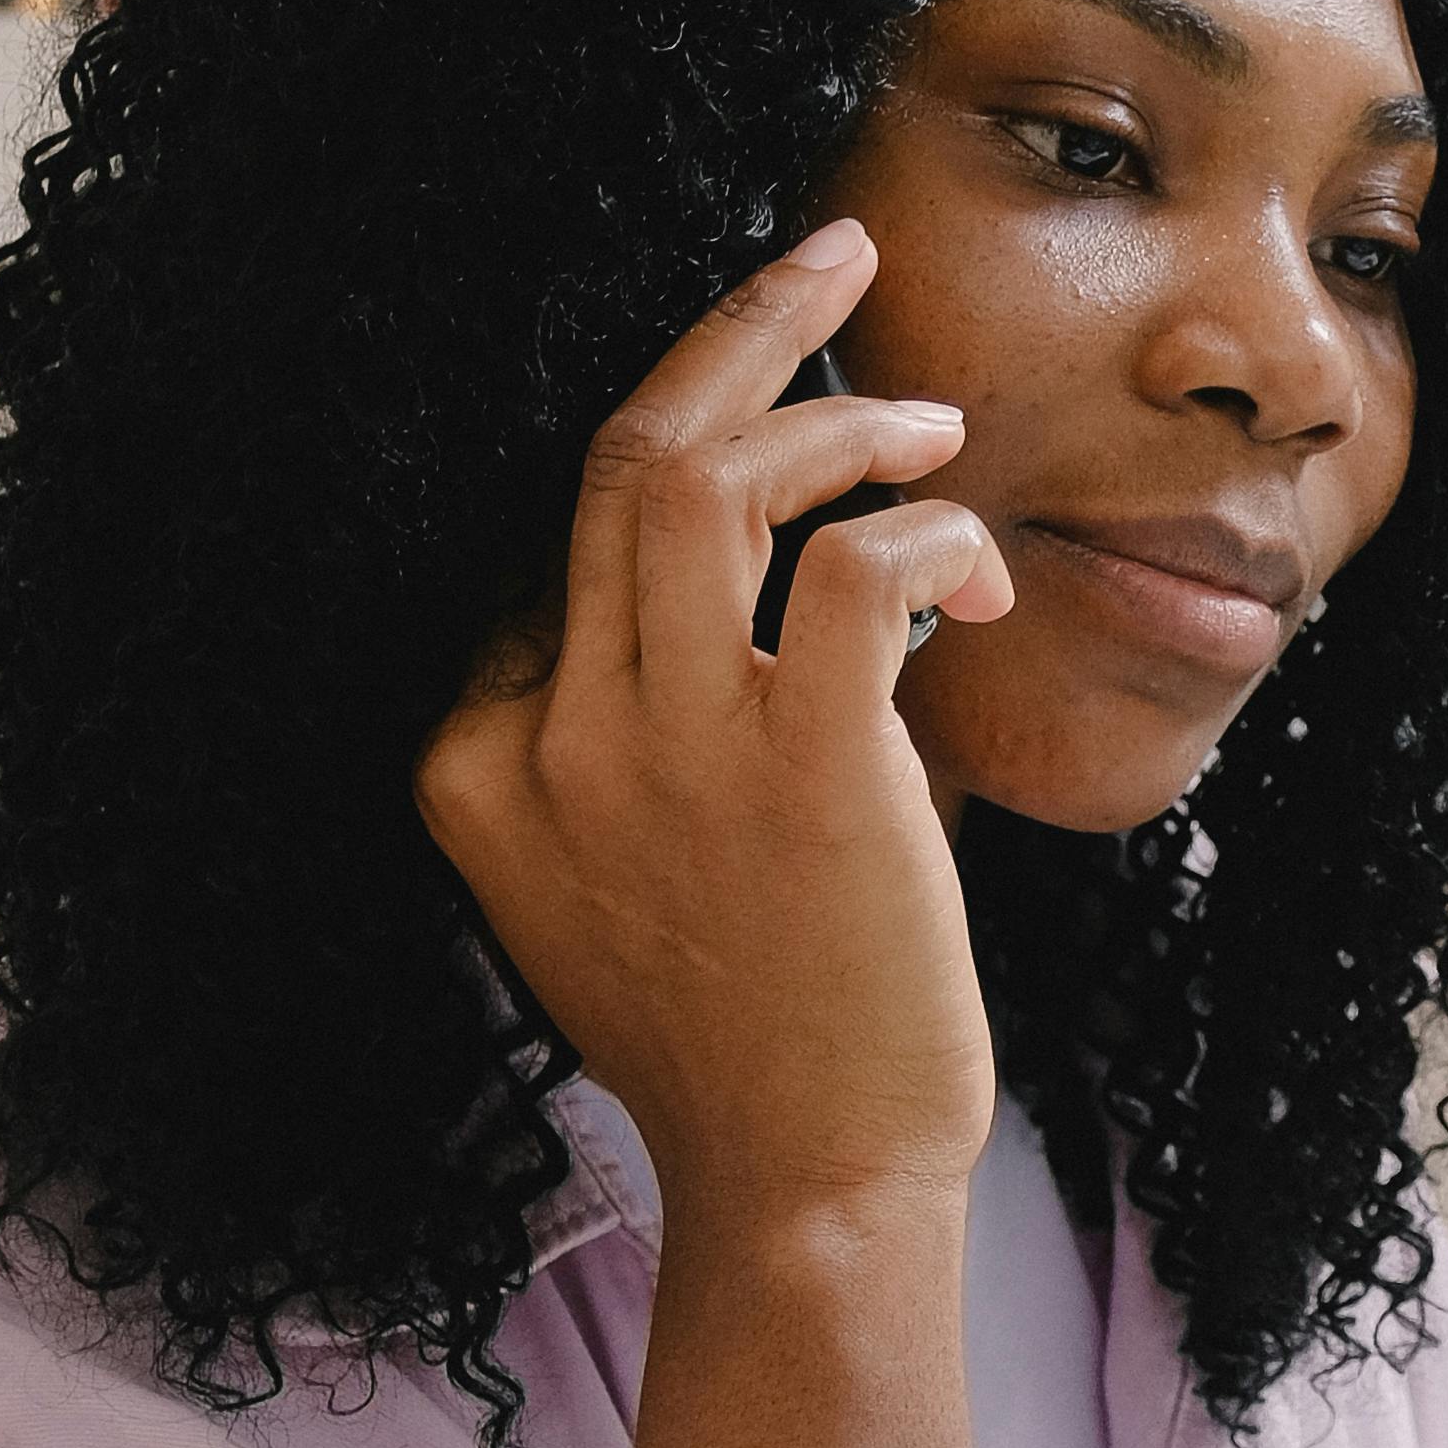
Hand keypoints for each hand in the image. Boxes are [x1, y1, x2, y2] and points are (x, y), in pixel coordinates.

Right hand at [415, 220, 1017, 1447]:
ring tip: (923, 422)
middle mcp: (547, 742)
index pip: (543, 544)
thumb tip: (732, 587)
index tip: (756, 417)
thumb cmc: (741, 1045)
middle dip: (733, 333)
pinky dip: (929, 538)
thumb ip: (618, 741)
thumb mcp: (609, 885)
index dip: (663, 453)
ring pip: (709, 475)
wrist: (808, 1190)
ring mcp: (665, 751)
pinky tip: (976, 576)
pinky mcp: (804, 768)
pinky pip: (858, 566)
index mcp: (472, 768)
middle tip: (830, 257)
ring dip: (833, 410)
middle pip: (612, 462)